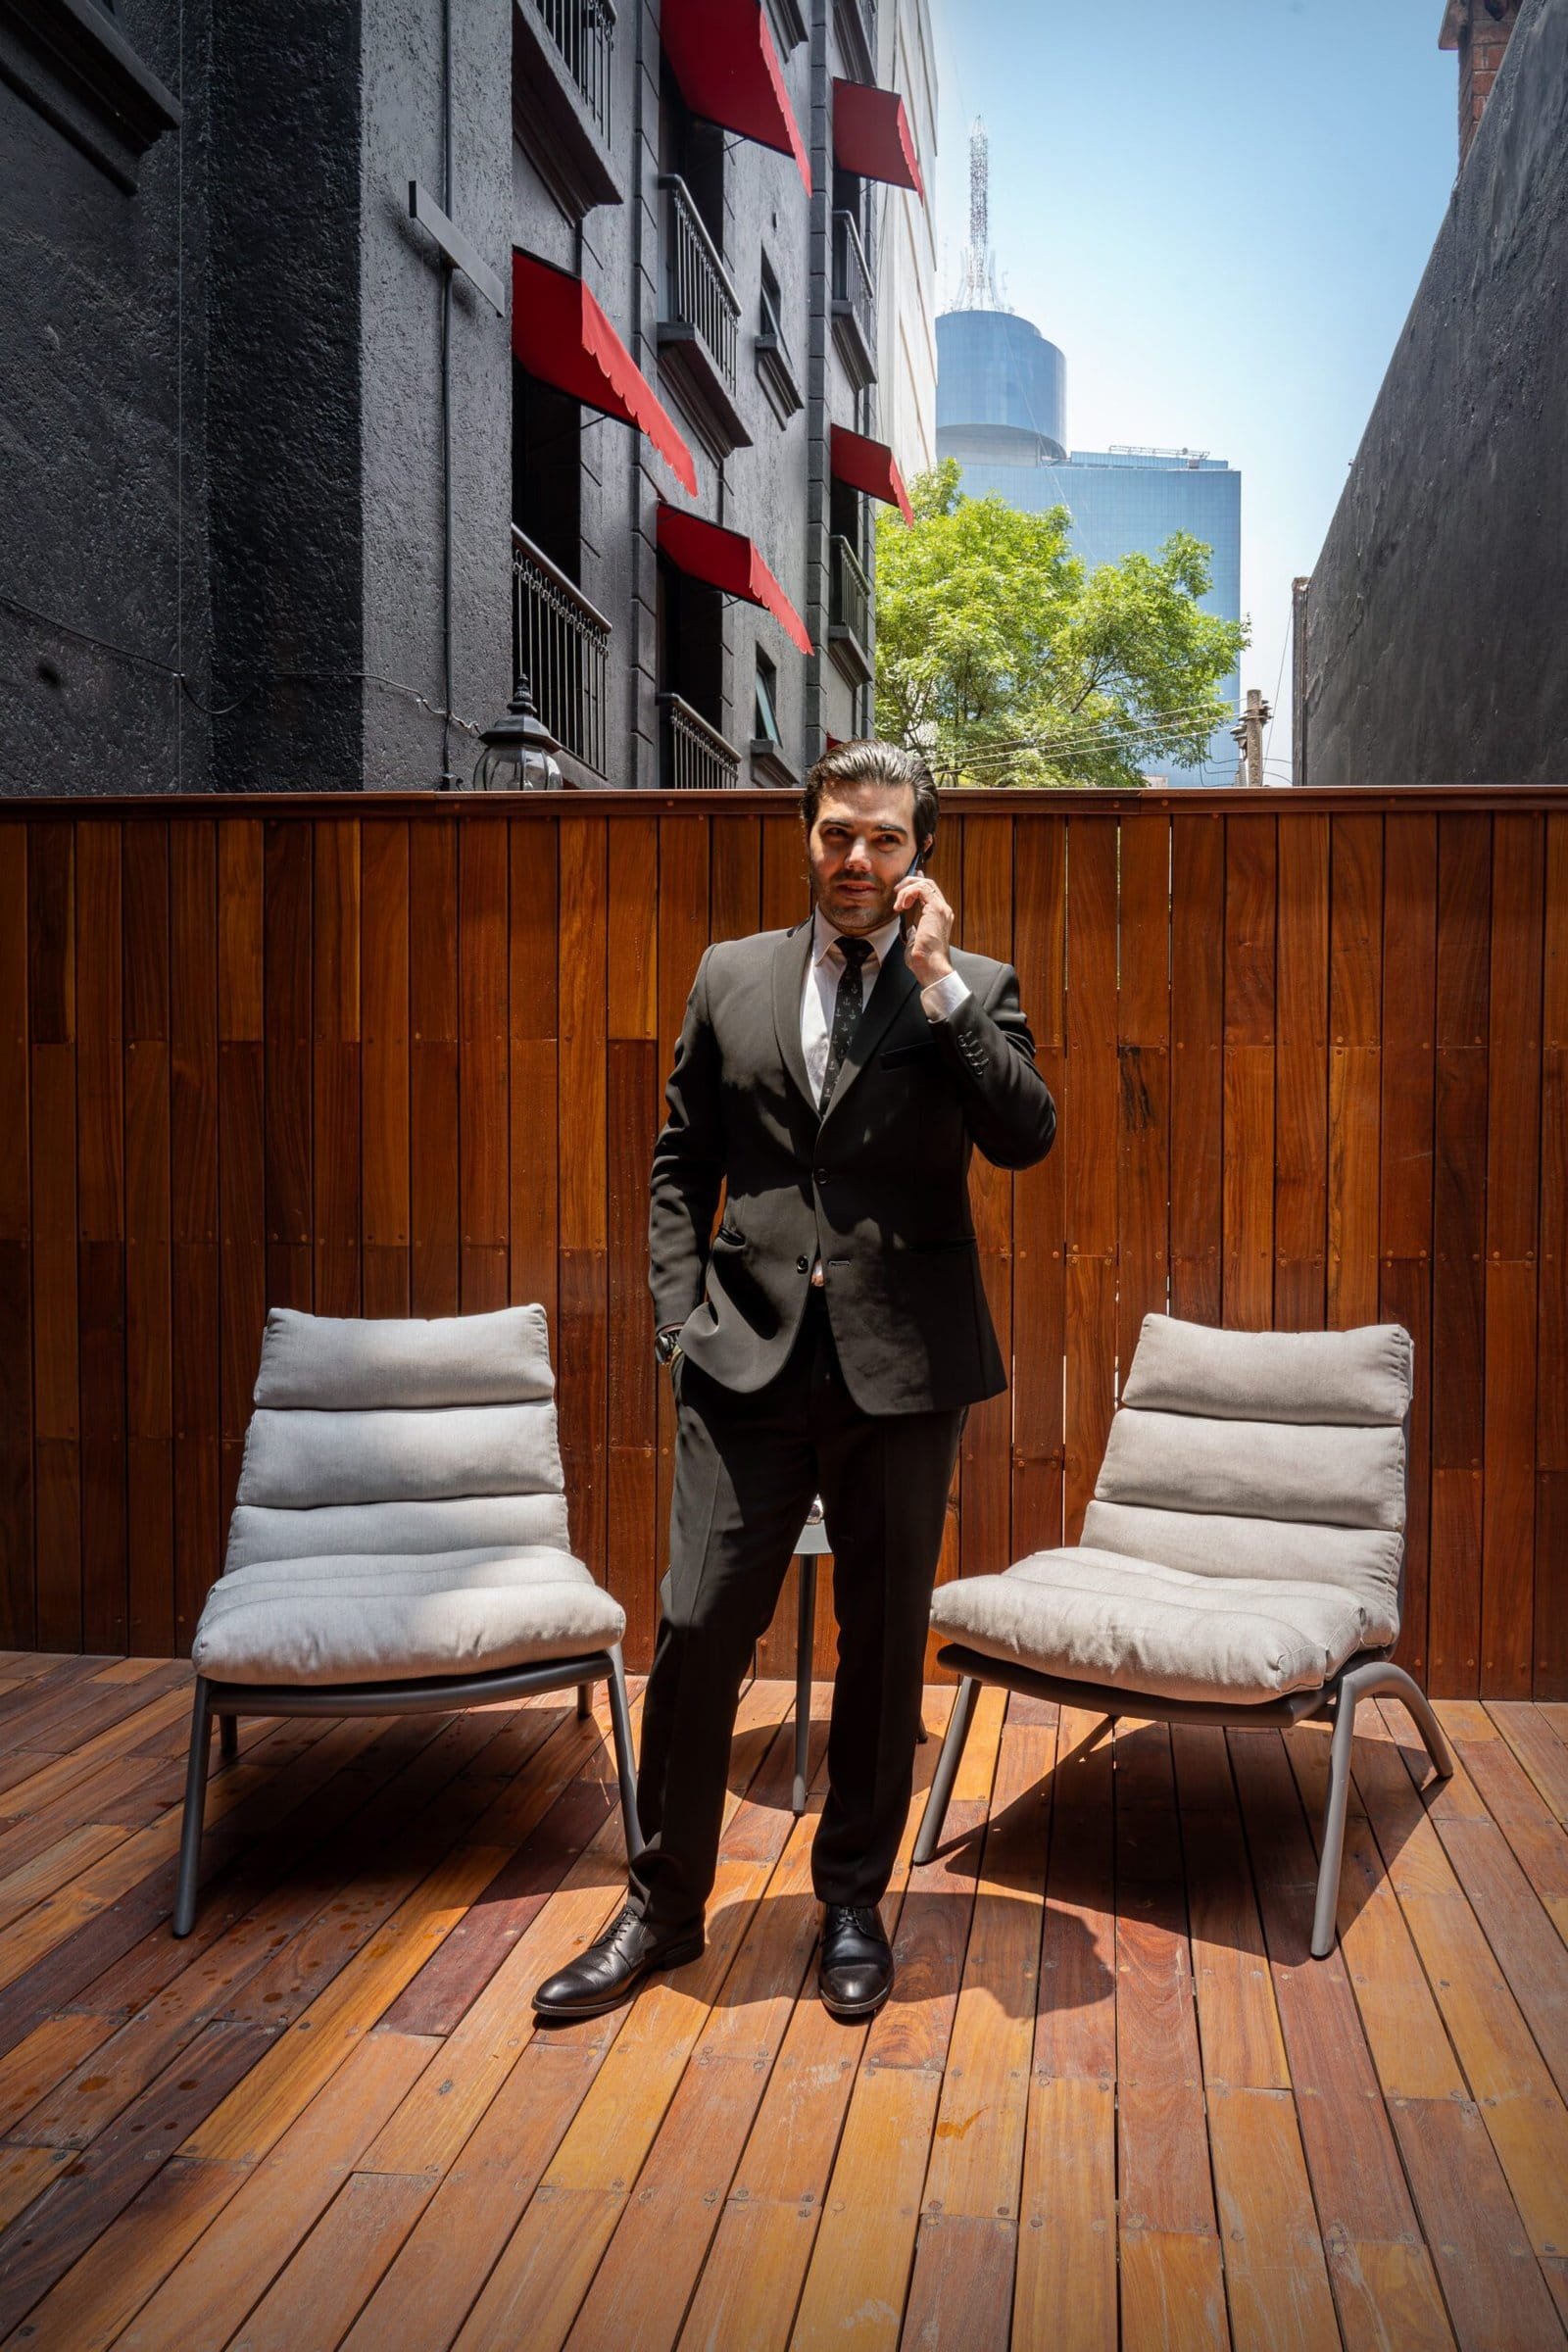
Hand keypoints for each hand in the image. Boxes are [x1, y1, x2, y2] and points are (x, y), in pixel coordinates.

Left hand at [893, 872, 954, 986]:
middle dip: (909, 883)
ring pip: (925, 883)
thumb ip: (913, 930)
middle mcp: (944, 910)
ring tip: (898, 903)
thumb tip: (909, 927)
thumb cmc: (923, 959)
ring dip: (907, 889)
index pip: (930, 892)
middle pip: (928, 884)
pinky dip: (908, 893)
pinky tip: (902, 906)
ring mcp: (941, 909)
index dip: (917, 883)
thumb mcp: (915, 940)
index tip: (904, 884)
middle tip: (896, 891)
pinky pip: (921, 889)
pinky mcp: (936, 909)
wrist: (931, 966)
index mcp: (940, 917)